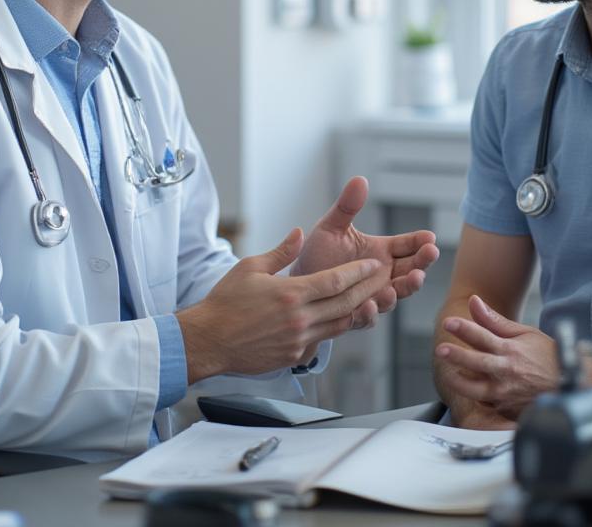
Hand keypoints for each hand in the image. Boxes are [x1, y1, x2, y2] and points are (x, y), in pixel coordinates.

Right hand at [176, 227, 388, 382]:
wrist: (208, 341)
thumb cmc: (225, 302)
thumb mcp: (250, 267)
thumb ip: (280, 252)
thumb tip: (299, 234)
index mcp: (291, 293)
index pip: (336, 281)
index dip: (358, 272)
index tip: (373, 265)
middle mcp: (300, 319)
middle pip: (345, 304)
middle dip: (367, 290)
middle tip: (383, 280)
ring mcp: (298, 341)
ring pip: (338, 325)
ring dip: (356, 312)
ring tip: (370, 300)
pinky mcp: (293, 357)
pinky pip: (321, 341)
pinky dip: (333, 329)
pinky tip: (339, 320)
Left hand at [292, 177, 438, 327]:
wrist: (297, 283)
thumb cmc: (317, 253)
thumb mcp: (332, 227)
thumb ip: (347, 207)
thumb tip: (360, 179)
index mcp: (381, 251)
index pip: (408, 245)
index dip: (420, 242)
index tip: (430, 237)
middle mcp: (382, 275)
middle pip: (411, 269)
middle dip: (422, 263)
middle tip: (430, 254)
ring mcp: (373, 296)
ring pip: (396, 295)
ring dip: (405, 288)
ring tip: (410, 279)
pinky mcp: (356, 315)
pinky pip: (368, 317)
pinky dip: (372, 312)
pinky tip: (370, 304)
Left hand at [434, 295, 558, 421]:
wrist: (572, 385)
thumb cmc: (547, 356)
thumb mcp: (524, 333)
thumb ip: (495, 320)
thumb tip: (474, 301)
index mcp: (511, 350)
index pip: (483, 336)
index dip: (464, 328)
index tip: (449, 322)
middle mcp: (508, 372)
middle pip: (478, 363)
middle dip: (458, 356)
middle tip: (441, 350)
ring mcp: (508, 394)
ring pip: (478, 390)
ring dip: (460, 382)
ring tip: (448, 374)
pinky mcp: (509, 410)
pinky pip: (488, 406)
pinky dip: (475, 399)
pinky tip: (465, 392)